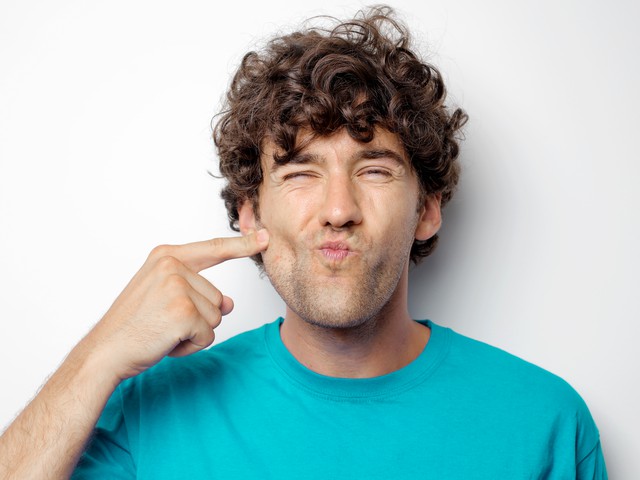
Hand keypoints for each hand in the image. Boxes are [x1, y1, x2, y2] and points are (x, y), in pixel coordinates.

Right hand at [80, 229, 268, 381]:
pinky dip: (191, 347)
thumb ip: (198, 292)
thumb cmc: (132, 325)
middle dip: (197, 319)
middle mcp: (172, 265)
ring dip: (194, 333)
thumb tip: (229, 304)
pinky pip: (208, 335)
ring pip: (216, 317)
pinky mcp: (184, 312)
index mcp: (166, 256)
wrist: (105, 352)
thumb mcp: (164, 297)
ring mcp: (178, 287)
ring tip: (162, 331)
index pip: (214, 249)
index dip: (243, 245)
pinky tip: (166, 342)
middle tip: (161, 323)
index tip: (266, 237)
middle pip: (217, 297)